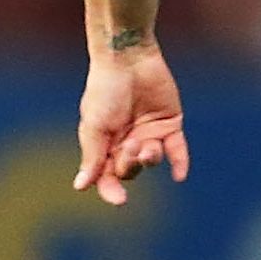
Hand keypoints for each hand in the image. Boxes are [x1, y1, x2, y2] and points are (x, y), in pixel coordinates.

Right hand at [73, 43, 189, 207]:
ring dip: (150, 159)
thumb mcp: (94, 126)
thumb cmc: (104, 90)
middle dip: (130, 163)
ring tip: (147, 144)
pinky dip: (179, 163)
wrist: (127, 59)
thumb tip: (80, 187)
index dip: (111, 190)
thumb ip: (93, 157)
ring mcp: (149, 134)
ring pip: (152, 161)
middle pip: (129, 170)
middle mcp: (126, 143)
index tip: (119, 200)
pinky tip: (179, 176)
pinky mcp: (169, 125)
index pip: (106, 177)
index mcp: (104, 145)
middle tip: (132, 145)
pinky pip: (178, 150)